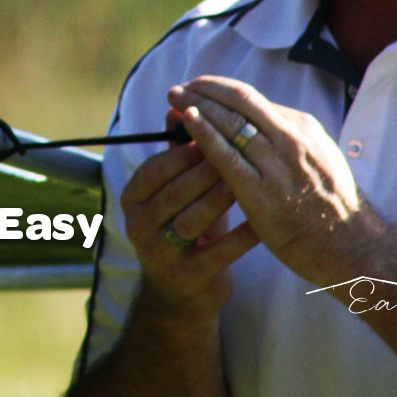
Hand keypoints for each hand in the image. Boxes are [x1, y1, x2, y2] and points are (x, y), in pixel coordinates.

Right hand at [121, 113, 260, 321]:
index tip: (217, 132)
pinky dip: (244, 234)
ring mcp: (160, 253)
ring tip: (252, 180)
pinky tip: (264, 220)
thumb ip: (178, 151)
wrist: (183, 290)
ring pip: (194, 218)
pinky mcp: (187, 276)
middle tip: (243, 151)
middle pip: (176, 191)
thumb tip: (179, 106)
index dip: (185, 150)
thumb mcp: (177, 189)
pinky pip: (219, 251)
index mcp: (132, 198)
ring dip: (224, 197)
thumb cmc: (186, 224)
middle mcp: (138, 224)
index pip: (156, 168)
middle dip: (210, 168)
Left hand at [169, 76, 375, 285]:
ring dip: (197, 105)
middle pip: (239, 100)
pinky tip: (185, 122)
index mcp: (303, 128)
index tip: (198, 89)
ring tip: (174, 99)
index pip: (252, 99)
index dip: (219, 91)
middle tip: (178, 87)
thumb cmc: (329, 205)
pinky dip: (203, 134)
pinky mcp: (261, 192)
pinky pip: (225, 155)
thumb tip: (250, 122)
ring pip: (230, 122)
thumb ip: (284, 140)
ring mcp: (277, 164)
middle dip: (204, 90)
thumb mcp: (315, 158)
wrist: (350, 247)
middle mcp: (291, 139)